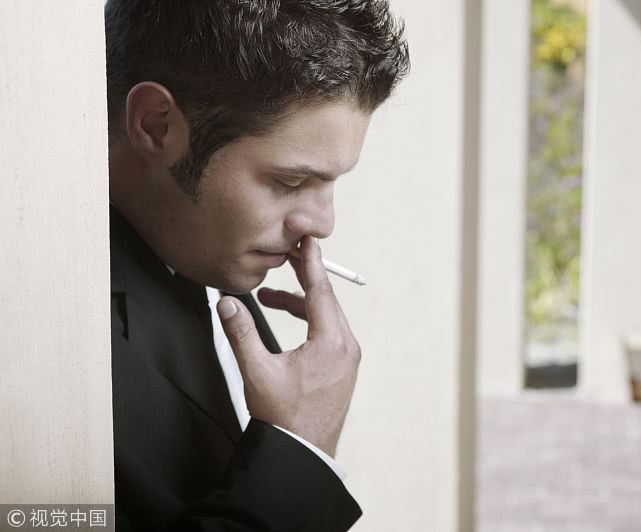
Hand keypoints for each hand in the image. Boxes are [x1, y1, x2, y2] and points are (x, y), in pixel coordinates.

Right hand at [216, 235, 360, 457]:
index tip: (307, 239)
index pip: (320, 291)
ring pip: (326, 317)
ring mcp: (348, 359)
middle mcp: (346, 347)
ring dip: (300, 303)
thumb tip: (225, 303)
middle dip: (301, 279)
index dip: (309, 263)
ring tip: (268, 300)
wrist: (302, 454)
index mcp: (331, 343)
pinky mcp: (343, 369)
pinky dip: (309, 320)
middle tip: (283, 258)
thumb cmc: (283, 418)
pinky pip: (329, 332)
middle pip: (325, 301)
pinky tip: (289, 322)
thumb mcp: (257, 372)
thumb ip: (241, 334)